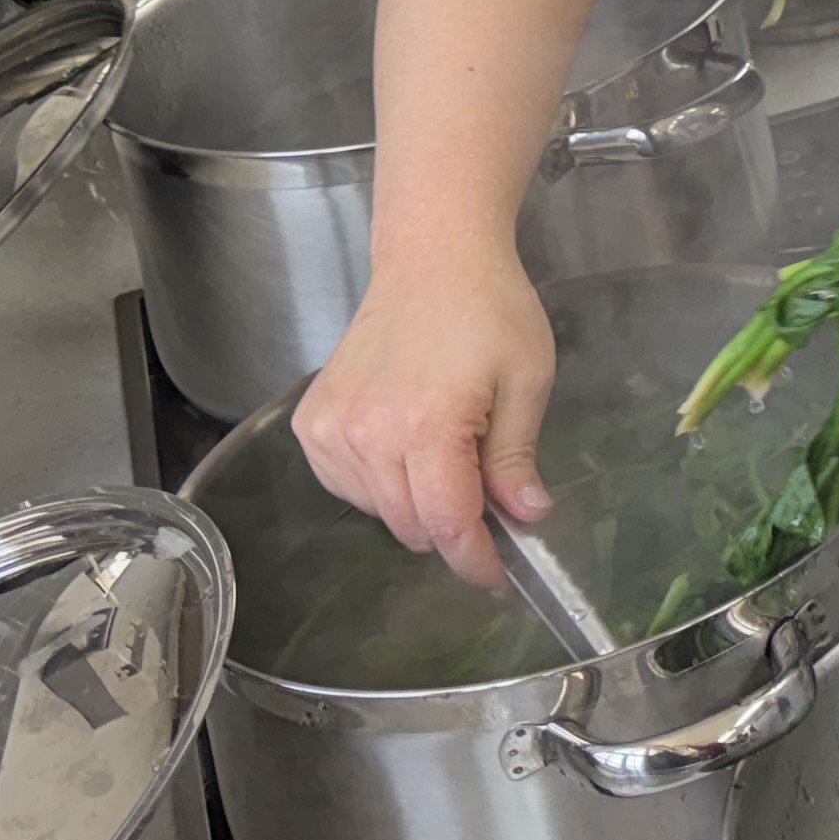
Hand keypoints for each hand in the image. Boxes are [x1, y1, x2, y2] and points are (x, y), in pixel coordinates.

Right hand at [292, 253, 556, 591]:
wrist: (431, 260)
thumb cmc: (490, 312)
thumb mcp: (526, 381)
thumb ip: (516, 458)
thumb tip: (526, 518)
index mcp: (427, 425)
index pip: (448, 524)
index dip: (476, 561)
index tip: (499, 578)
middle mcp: (368, 433)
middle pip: (412, 526)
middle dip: (454, 530)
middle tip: (488, 499)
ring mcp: (331, 430)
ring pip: (378, 513)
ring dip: (417, 508)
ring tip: (448, 457)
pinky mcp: (312, 424)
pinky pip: (346, 487)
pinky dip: (379, 487)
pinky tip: (406, 450)